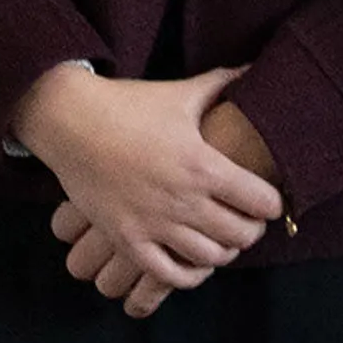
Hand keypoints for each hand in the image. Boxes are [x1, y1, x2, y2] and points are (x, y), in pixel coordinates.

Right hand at [17, 64, 281, 316]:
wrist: (69, 119)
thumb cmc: (129, 104)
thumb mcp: (180, 92)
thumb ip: (222, 83)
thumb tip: (254, 67)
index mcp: (204, 164)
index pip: (263, 202)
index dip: (272, 204)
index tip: (266, 200)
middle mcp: (183, 199)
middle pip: (242, 235)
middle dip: (251, 230)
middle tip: (246, 221)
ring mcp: (154, 223)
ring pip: (210, 258)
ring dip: (222, 251)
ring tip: (219, 238)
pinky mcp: (127, 238)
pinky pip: (168, 275)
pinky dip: (189, 275)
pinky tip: (192, 261)